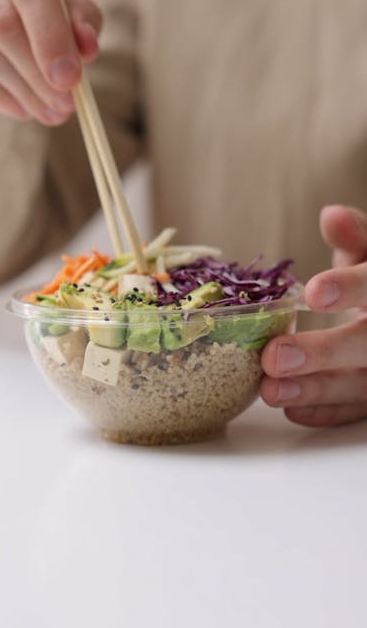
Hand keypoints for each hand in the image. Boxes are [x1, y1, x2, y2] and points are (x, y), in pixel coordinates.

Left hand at [260, 205, 366, 426]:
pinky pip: (356, 411)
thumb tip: (332, 215)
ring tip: (270, 391)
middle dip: (324, 353)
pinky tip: (291, 410)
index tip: (313, 292)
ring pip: (361, 385)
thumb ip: (356, 236)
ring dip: (315, 390)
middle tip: (274, 356)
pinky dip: (325, 412)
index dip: (350, 288)